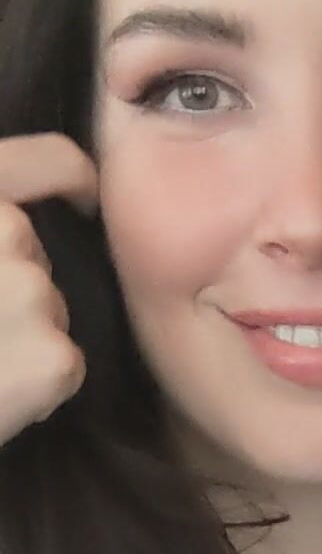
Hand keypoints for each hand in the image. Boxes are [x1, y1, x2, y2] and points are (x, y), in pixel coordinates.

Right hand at [0, 131, 97, 448]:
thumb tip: (13, 220)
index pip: (52, 163)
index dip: (75, 182)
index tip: (82, 203)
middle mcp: (3, 229)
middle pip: (37, 256)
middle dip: (12, 289)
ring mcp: (30, 290)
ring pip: (52, 311)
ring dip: (22, 338)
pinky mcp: (54, 354)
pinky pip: (65, 366)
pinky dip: (37, 390)